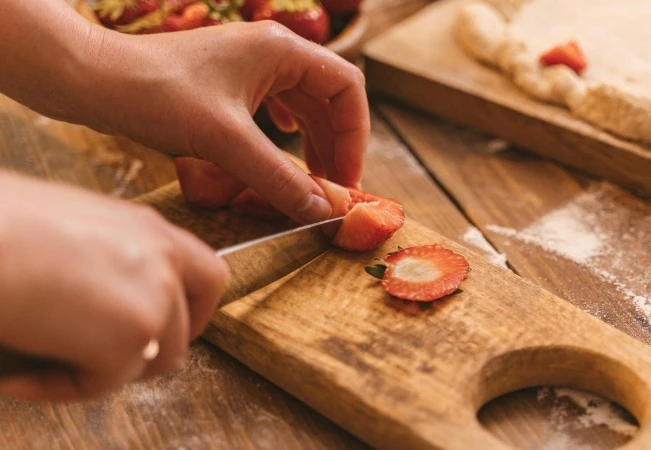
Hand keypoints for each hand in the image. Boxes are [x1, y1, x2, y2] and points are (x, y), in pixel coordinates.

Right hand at [0, 173, 228, 400]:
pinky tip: (23, 371)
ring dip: (104, 370)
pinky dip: (61, 386)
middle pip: (188, 328)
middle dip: (150, 352)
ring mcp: (158, 296)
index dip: (188, 311)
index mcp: (148, 228)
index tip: (154, 329)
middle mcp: (165, 257)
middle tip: (100, 358)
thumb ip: (104, 258)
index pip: (205, 276)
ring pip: (154, 362)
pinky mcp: (136, 335)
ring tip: (47, 358)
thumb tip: (92, 296)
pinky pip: (105, 384)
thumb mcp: (69, 226)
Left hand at [74, 21, 369, 223]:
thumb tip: (320, 211)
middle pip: (328, 98)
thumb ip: (278, 178)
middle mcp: (271, 51)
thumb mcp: (225, 142)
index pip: (347, 88)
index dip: (355, 136)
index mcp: (281, 49)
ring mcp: (249, 64)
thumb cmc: (156, 95)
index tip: (346, 177)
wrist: (93, 80)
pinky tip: (284, 148)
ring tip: (312, 181)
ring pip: (303, 104)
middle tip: (331, 188)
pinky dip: (289, 133)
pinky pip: (276, 106)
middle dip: (335, 144)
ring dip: (313, 142)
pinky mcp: (228, 81)